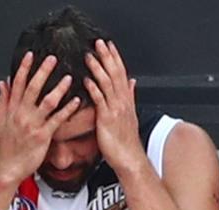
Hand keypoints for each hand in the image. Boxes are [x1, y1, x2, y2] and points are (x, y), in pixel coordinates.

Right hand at [0, 52, 81, 183]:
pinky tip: (76, 101)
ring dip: (59, 88)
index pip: (18, 84)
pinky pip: (57, 120)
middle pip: (33, 88)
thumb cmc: (6, 146)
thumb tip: (4, 83)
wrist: (7, 167)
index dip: (24, 68)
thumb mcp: (0, 120)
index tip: (30, 55)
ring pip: (47, 102)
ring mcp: (33, 125)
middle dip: (43, 72)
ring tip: (69, 78)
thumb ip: (4, 100)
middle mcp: (22, 114)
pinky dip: (67, 110)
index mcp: (12, 109)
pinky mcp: (42, 136)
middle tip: (53, 58)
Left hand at [84, 40, 144, 171]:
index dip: (115, 58)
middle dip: (107, 57)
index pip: (121, 73)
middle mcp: (122, 102)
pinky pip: (100, 101)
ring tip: (89, 56)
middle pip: (115, 74)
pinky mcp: (107, 119)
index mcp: (126, 100)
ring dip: (98, 68)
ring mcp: (115, 110)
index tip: (108, 45)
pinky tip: (87, 80)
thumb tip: (131, 82)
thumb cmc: (125, 141)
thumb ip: (129, 96)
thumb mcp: (129, 115)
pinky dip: (94, 89)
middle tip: (99, 43)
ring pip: (107, 84)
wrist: (129, 158)